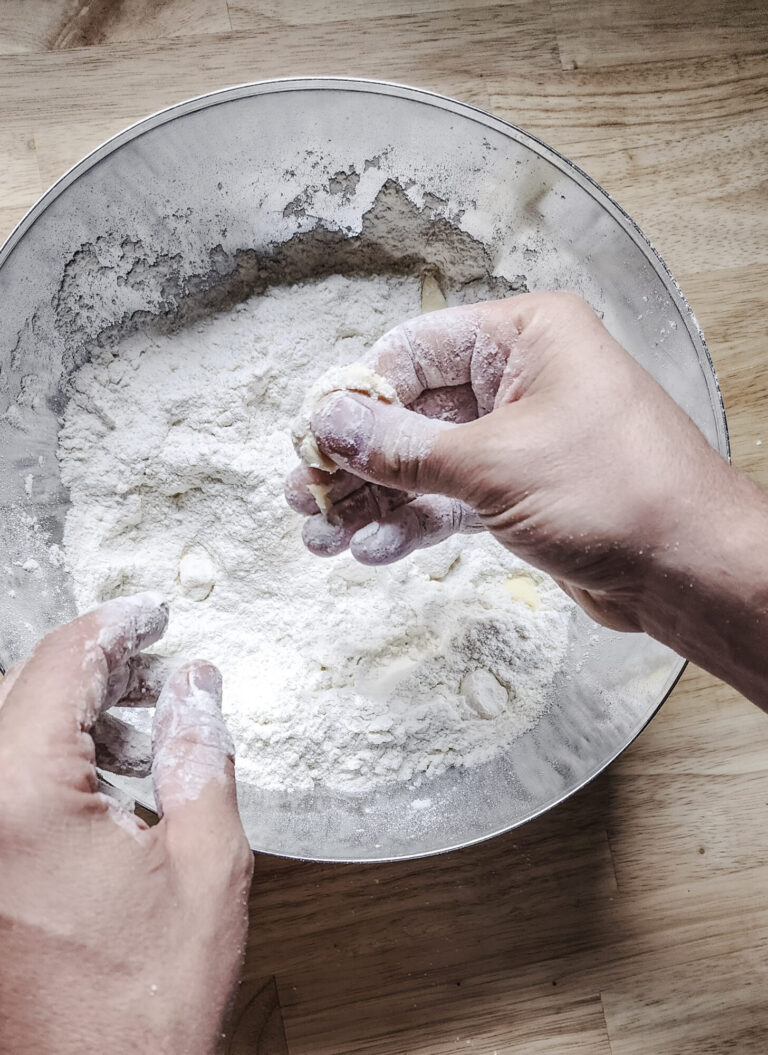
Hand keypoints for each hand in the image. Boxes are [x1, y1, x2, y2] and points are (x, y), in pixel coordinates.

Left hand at [0, 594, 252, 1054]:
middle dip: (94, 670)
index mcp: (20, 800)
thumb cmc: (140, 1009)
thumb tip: (195, 685)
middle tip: (157, 673)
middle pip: (18, 690)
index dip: (114, 626)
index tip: (151, 613)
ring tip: (139, 736)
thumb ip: (200, 754)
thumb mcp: (206, 867)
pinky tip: (101, 784)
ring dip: (68, 715)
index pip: (58, 666)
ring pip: (2, 732)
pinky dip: (44, 762)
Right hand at [286, 291, 727, 631]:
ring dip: (376, 500)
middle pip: (413, 412)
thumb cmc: (618, 492)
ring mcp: (521, 438)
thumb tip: (332, 423)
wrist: (688, 569)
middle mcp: (522, 379)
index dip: (358, 395)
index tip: (314, 436)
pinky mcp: (521, 490)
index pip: (414, 350)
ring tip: (323, 535)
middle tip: (306, 494)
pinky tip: (375, 548)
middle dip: (359, 460)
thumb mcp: (493, 464)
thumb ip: (403, 447)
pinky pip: (451, 499)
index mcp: (525, 337)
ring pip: (427, 462)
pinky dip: (415, 523)